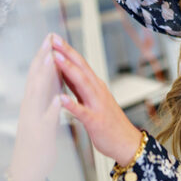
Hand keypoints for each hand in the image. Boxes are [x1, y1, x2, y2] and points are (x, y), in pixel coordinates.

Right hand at [9, 34, 61, 180]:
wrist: (28, 167)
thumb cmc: (36, 138)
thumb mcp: (39, 112)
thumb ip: (44, 94)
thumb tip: (49, 76)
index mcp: (33, 101)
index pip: (39, 73)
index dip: (44, 54)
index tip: (51, 36)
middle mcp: (30, 107)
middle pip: (36, 78)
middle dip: (43, 57)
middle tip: (49, 38)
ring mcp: (34, 119)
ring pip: (38, 94)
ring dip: (45, 76)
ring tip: (52, 58)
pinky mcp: (40, 134)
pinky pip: (47, 119)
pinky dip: (52, 107)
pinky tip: (59, 97)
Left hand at [50, 34, 142, 164]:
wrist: (126, 142)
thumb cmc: (109, 123)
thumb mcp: (95, 100)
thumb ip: (81, 87)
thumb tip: (67, 72)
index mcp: (96, 86)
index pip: (80, 64)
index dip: (67, 50)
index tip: (54, 38)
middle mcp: (98, 91)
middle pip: (81, 68)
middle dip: (67, 53)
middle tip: (54, 39)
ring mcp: (98, 105)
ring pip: (82, 84)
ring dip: (68, 70)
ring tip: (56, 59)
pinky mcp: (96, 121)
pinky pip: (82, 111)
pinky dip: (71, 104)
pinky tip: (61, 98)